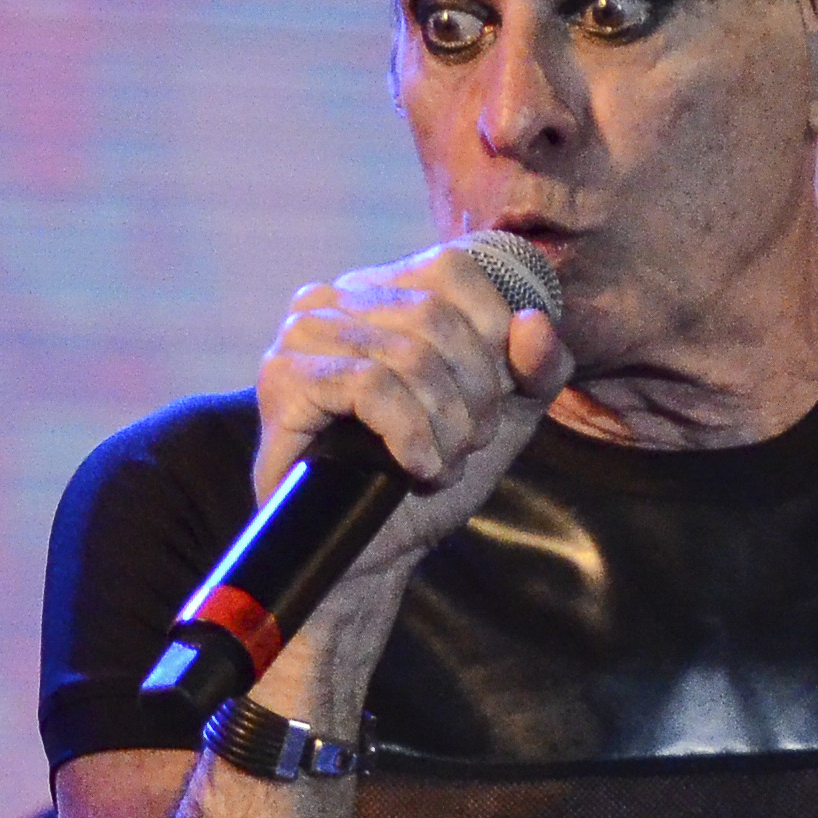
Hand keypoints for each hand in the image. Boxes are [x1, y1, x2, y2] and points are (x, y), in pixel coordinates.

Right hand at [254, 238, 572, 594]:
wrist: (367, 549)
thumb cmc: (426, 474)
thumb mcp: (503, 415)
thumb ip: (535, 368)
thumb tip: (535, 324)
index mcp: (379, 291)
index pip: (453, 268)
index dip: (494, 332)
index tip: (496, 399)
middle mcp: (332, 299)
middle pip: (435, 315)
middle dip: (472, 392)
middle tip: (467, 444)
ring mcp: (300, 335)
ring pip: (406, 354)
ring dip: (443, 424)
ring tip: (442, 464)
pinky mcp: (283, 379)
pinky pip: (369, 386)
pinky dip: (409, 435)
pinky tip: (413, 468)